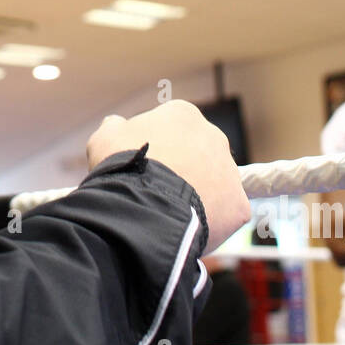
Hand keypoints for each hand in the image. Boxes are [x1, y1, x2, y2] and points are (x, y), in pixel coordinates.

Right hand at [87, 100, 250, 247]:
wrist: (142, 207)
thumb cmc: (122, 167)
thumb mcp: (105, 137)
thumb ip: (114, 127)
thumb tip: (116, 123)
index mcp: (182, 115)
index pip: (172, 129)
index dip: (155, 149)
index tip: (141, 167)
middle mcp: (213, 136)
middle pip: (198, 156)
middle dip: (182, 171)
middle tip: (157, 192)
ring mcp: (230, 171)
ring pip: (214, 186)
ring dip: (198, 197)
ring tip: (170, 215)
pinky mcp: (238, 205)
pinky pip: (225, 215)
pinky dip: (210, 223)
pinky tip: (188, 229)